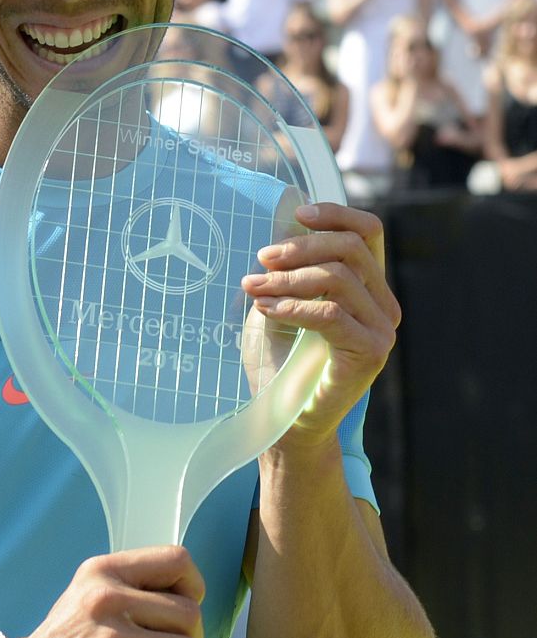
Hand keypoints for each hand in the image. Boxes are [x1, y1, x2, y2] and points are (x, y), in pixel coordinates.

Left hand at [240, 204, 400, 448]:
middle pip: (349, 250)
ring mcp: (381, 329)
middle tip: (261, 260)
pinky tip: (266, 309)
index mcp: (367, 288)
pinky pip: (331, 313)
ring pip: (338, 278)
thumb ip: (289, 272)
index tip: (299, 215)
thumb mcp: (281, 305)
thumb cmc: (279, 364)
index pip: (367, 233)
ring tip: (254, 289)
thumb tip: (277, 234)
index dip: (336, 215)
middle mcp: (382, 305)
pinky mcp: (370, 352)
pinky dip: (293, 307)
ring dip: (288, 279)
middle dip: (300, 249)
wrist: (284, 422)